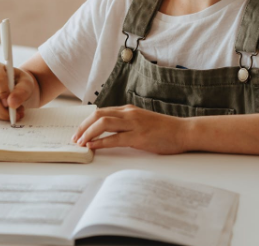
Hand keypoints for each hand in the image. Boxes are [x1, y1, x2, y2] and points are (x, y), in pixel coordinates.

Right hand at [0, 61, 39, 120]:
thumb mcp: (26, 82)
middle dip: (3, 110)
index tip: (11, 103)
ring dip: (2, 114)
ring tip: (15, 112)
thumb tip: (11, 104)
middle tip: (16, 114)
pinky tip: (7, 111)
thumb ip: (22, 91)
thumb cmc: (19, 80)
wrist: (12, 82)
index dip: (4, 93)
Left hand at [71, 105, 188, 154]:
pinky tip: (92, 147)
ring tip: (80, 143)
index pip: (101, 112)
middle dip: (83, 127)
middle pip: (98, 115)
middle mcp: (129, 114)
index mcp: (128, 110)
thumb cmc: (164, 129)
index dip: (86, 122)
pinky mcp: (139, 137)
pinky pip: (114, 139)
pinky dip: (100, 143)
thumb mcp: (141, 121)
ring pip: (103, 124)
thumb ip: (126, 123)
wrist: (184, 131)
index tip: (79, 131)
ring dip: (88, 133)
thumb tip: (109, 132)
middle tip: (74, 138)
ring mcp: (134, 124)